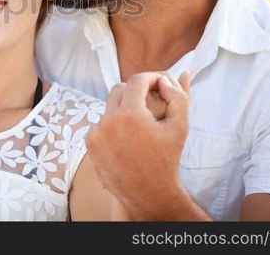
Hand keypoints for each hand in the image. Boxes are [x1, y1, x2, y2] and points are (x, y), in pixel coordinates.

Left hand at [85, 71, 200, 219]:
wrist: (148, 193)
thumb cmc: (167, 159)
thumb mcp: (179, 126)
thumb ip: (178, 95)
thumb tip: (170, 76)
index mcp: (130, 114)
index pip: (137, 80)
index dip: (150, 77)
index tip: (159, 83)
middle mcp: (108, 121)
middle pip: (120, 89)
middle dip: (135, 91)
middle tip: (150, 99)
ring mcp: (96, 132)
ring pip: (109, 106)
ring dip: (124, 108)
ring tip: (140, 121)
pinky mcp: (90, 143)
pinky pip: (101, 123)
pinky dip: (113, 124)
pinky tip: (127, 136)